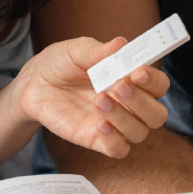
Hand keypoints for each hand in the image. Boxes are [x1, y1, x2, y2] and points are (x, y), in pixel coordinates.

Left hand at [17, 37, 169, 158]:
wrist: (33, 84)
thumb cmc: (60, 63)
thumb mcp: (76, 50)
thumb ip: (98, 50)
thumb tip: (120, 43)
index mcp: (130, 78)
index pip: (158, 85)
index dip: (154, 79)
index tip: (138, 70)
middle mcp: (128, 103)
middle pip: (157, 113)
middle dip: (142, 101)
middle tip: (119, 84)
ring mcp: (115, 123)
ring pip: (140, 131)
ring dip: (124, 117)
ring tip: (98, 99)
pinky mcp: (98, 139)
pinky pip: (119, 149)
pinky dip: (115, 140)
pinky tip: (100, 125)